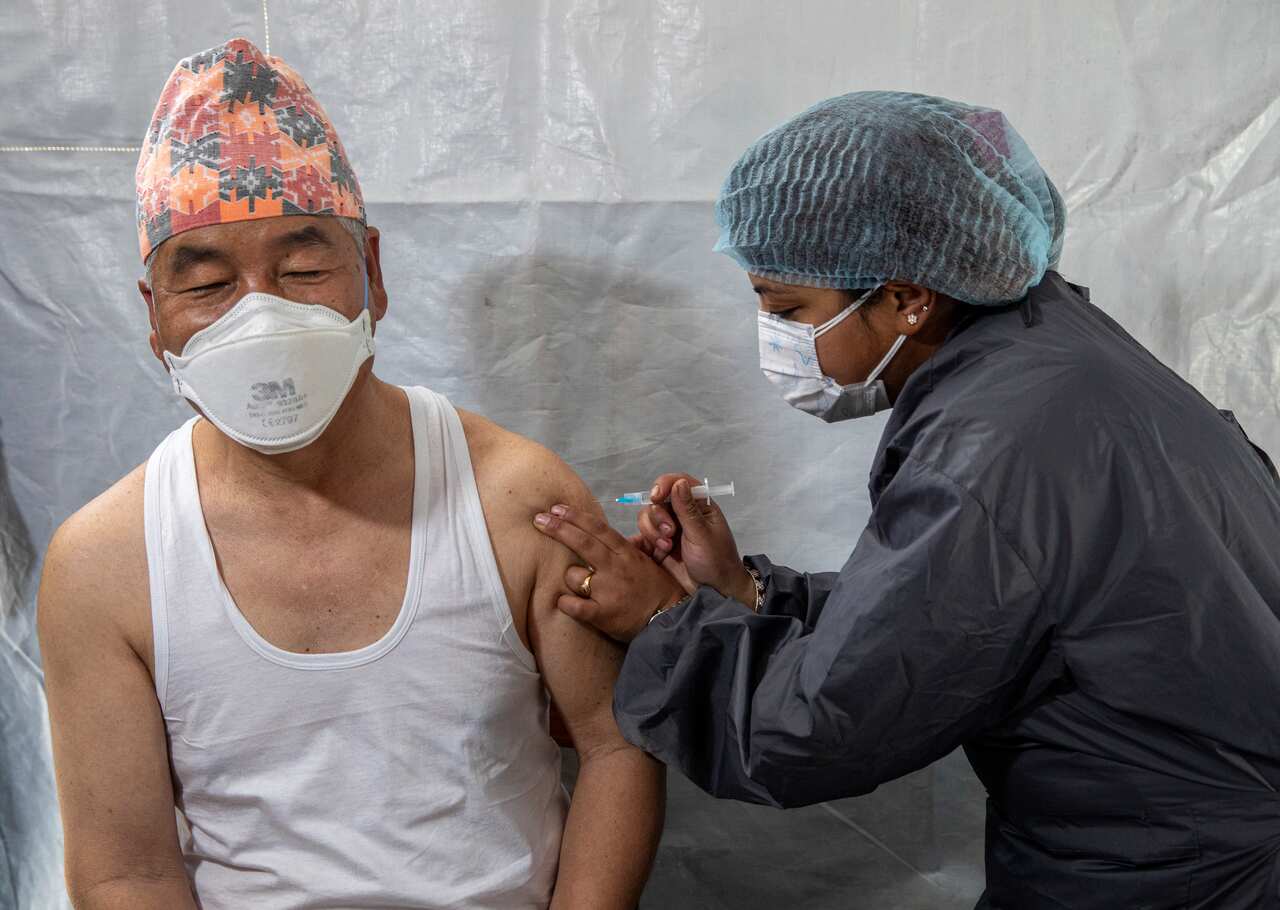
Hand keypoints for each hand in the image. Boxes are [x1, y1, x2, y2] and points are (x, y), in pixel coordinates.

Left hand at [534, 504, 686, 641]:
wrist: (669, 618)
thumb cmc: (654, 588)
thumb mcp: (641, 560)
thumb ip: (619, 548)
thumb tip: (595, 534)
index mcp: (625, 553)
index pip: (598, 529)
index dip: (576, 517)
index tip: (556, 508)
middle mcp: (615, 568)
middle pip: (583, 543)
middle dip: (558, 529)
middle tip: (538, 520)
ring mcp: (608, 591)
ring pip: (574, 575)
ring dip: (570, 578)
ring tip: (578, 586)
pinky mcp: (603, 614)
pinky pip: (574, 606)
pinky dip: (565, 603)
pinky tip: (562, 602)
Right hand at [636, 473, 756, 607]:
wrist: (714, 592)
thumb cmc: (716, 561)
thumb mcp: (702, 535)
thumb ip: (687, 510)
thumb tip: (678, 482)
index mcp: (698, 506)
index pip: (678, 483)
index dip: (664, 485)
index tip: (657, 496)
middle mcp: (681, 515)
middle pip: (657, 501)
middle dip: (658, 517)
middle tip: (670, 534)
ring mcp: (668, 531)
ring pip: (647, 518)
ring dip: (652, 531)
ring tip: (666, 548)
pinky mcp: (657, 547)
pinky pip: (642, 537)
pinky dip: (642, 541)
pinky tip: (652, 551)